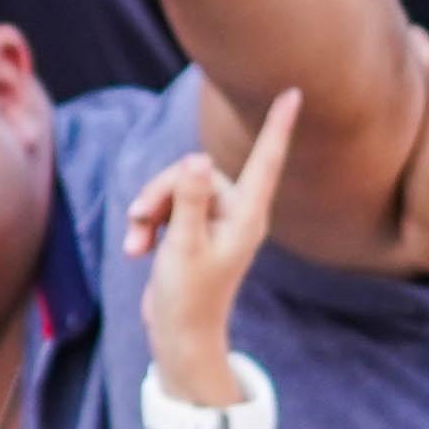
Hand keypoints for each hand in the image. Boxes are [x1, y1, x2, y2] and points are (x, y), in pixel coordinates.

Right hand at [123, 87, 299, 395]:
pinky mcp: (193, 231)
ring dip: (148, 212)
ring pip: (176, 189)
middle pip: (196, 173)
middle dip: (160, 192)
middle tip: (137, 219)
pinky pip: (168, 208)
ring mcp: (214, 222)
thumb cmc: (188, 297)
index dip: (278, 126)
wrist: (181, 336)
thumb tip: (197, 159)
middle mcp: (235, 214)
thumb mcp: (183, 247)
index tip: (295, 92)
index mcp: (246, 216)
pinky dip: (148, 223)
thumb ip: (189, 200)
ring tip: (133, 244)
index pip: (266, 160)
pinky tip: (136, 248)